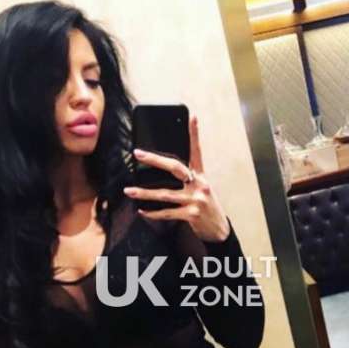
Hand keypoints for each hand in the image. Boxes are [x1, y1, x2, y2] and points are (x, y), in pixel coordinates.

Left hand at [123, 114, 230, 242]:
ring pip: (165, 194)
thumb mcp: (202, 189)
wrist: (219, 230)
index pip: (197, 151)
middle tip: (138, 154)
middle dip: (154, 160)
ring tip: (129, 191)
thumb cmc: (207, 207)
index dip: (194, 134)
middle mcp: (199, 185)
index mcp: (201, 176)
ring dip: (144, 193)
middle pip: (175, 168)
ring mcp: (195, 200)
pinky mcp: (190, 214)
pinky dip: (153, 213)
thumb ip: (188, 180)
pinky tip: (143, 211)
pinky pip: (167, 213)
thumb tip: (166, 170)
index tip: (192, 117)